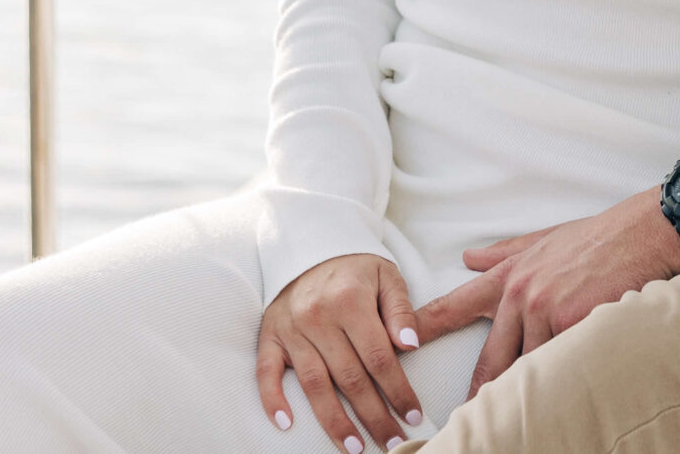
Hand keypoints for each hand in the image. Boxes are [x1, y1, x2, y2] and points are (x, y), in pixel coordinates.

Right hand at [257, 252, 424, 448]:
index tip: (413, 415)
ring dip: (333, 421)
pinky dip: (273, 400)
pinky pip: (266, 373)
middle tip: (392, 443)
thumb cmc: (356, 267)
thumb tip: (411, 346)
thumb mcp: (388, 276)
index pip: (379, 357)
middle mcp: (318, 318)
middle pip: (349, 378)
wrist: (310, 245)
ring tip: (353, 447)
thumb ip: (400, 311)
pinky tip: (286, 425)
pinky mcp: (269, 336)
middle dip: (373, 415)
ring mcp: (290, 329)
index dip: (398, 390)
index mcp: (350, 301)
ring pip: (313, 384)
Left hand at [409, 188, 679, 397]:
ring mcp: (544, 308)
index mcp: (508, 274)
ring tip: (525, 411)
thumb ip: (504, 253)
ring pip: (528, 364)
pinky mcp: (571, 320)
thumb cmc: (598, 236)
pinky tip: (562, 388)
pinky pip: (559, 360)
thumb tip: (468, 259)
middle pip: (491, 357)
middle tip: (469, 416)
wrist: (641, 232)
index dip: (424, 326)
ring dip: (530, 385)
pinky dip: (560, 375)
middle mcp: (519, 293)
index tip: (399, 347)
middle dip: (482, 390)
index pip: (454, 305)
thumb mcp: (544, 239)